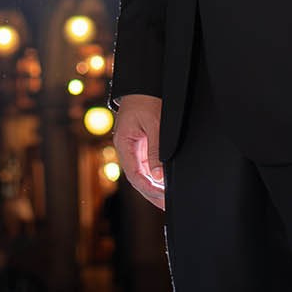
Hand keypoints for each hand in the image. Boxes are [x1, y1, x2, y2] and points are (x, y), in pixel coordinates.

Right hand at [113, 94, 166, 209]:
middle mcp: (127, 149)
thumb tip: (158, 175)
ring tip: (166, 201)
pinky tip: (165, 185)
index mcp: (124, 144)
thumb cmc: (146, 100)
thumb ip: (156, 150)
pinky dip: (155, 177)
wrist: (143, 85)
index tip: (160, 196)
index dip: (146, 187)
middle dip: (150, 193)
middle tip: (166, 205)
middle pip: (137, 178)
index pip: (133, 173)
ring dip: (153, 187)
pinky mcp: (141, 146)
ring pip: (142, 174)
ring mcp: (134, 148)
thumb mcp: (153, 123)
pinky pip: (147, 166)